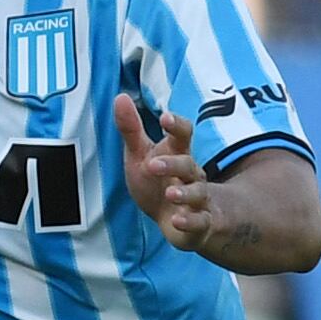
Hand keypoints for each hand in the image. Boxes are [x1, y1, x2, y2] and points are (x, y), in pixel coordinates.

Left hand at [114, 95, 218, 251]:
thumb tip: (121, 96)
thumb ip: (131, 129)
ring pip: (198, 192)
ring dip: (184, 192)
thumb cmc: (157, 181)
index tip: (165, 117)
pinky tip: (176, 220)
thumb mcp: (140, 155)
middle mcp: (191, 175)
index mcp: (178, 154)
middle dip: (172, 164)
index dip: (177, 125)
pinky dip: (189, 221)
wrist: (177, 219)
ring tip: (169, 192)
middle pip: (188, 164)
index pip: (184, 135)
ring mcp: (198, 199)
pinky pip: (199, 222)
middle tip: (151, 165)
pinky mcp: (199, 223)